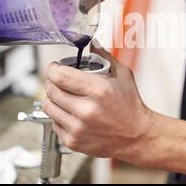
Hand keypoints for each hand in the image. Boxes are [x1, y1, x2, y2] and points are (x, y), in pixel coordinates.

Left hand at [42, 43, 152, 159]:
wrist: (136, 136)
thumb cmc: (130, 107)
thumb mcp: (123, 75)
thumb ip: (105, 57)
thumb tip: (92, 44)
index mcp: (98, 90)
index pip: (60, 76)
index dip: (53, 69)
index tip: (55, 67)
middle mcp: (86, 110)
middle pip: (51, 90)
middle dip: (52, 81)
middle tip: (59, 80)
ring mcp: (78, 127)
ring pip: (49, 107)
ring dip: (53, 98)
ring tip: (64, 96)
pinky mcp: (73, 141)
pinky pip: (54, 123)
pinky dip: (59, 115)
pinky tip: (71, 112)